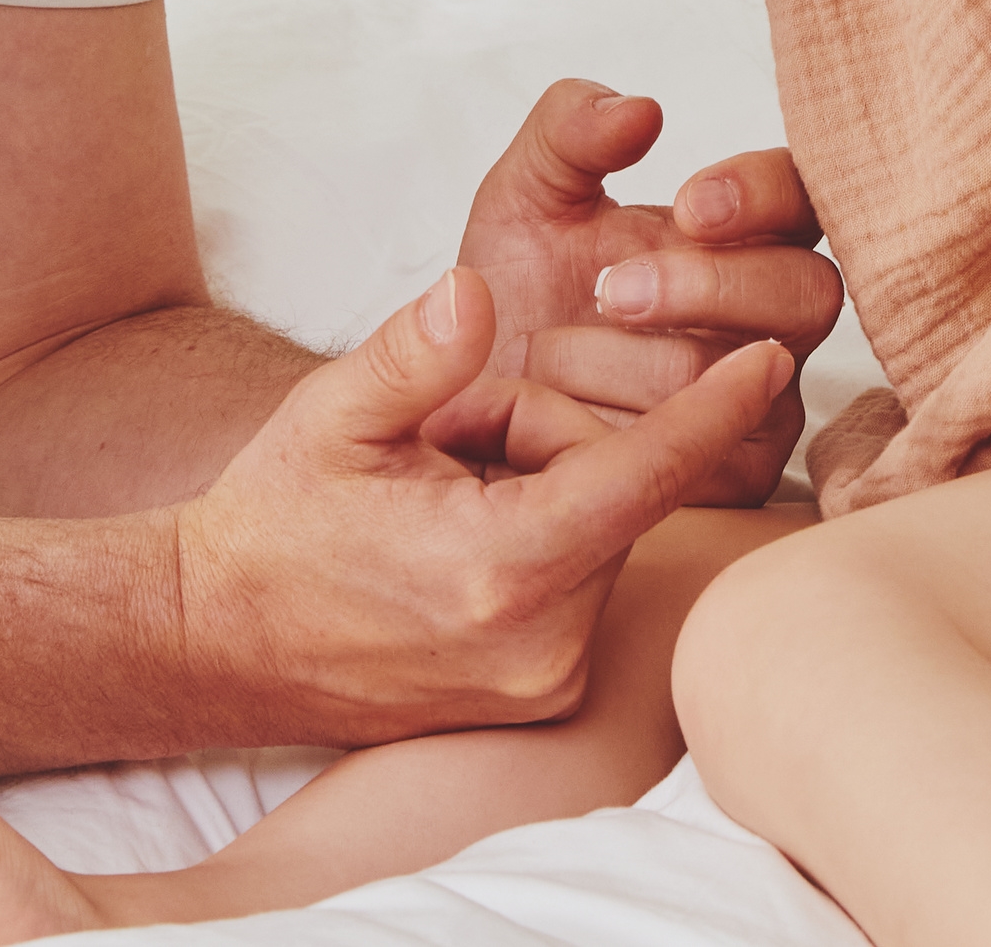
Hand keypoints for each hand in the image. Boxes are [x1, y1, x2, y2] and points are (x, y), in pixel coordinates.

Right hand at [172, 265, 789, 744]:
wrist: (217, 641)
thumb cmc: (275, 519)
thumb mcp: (334, 414)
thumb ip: (416, 352)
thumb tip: (475, 293)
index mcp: (496, 571)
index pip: (638, 475)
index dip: (708, 409)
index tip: (774, 356)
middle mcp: (538, 646)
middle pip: (608, 481)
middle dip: (542, 430)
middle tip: (442, 440)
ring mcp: (543, 683)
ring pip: (597, 522)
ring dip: (538, 480)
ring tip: (436, 493)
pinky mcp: (541, 698)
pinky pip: (581, 572)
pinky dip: (540, 529)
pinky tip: (456, 538)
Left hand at [457, 82, 843, 507]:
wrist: (466, 400)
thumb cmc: (516, 291)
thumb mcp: (526, 193)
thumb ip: (573, 131)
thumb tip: (642, 111)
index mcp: (743, 233)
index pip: (803, 197)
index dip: (761, 194)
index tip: (685, 203)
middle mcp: (771, 316)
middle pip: (809, 292)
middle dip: (706, 286)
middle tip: (610, 290)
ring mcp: (763, 399)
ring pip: (746, 378)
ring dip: (634, 363)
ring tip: (548, 355)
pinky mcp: (738, 476)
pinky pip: (714, 455)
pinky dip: (627, 430)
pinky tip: (563, 416)